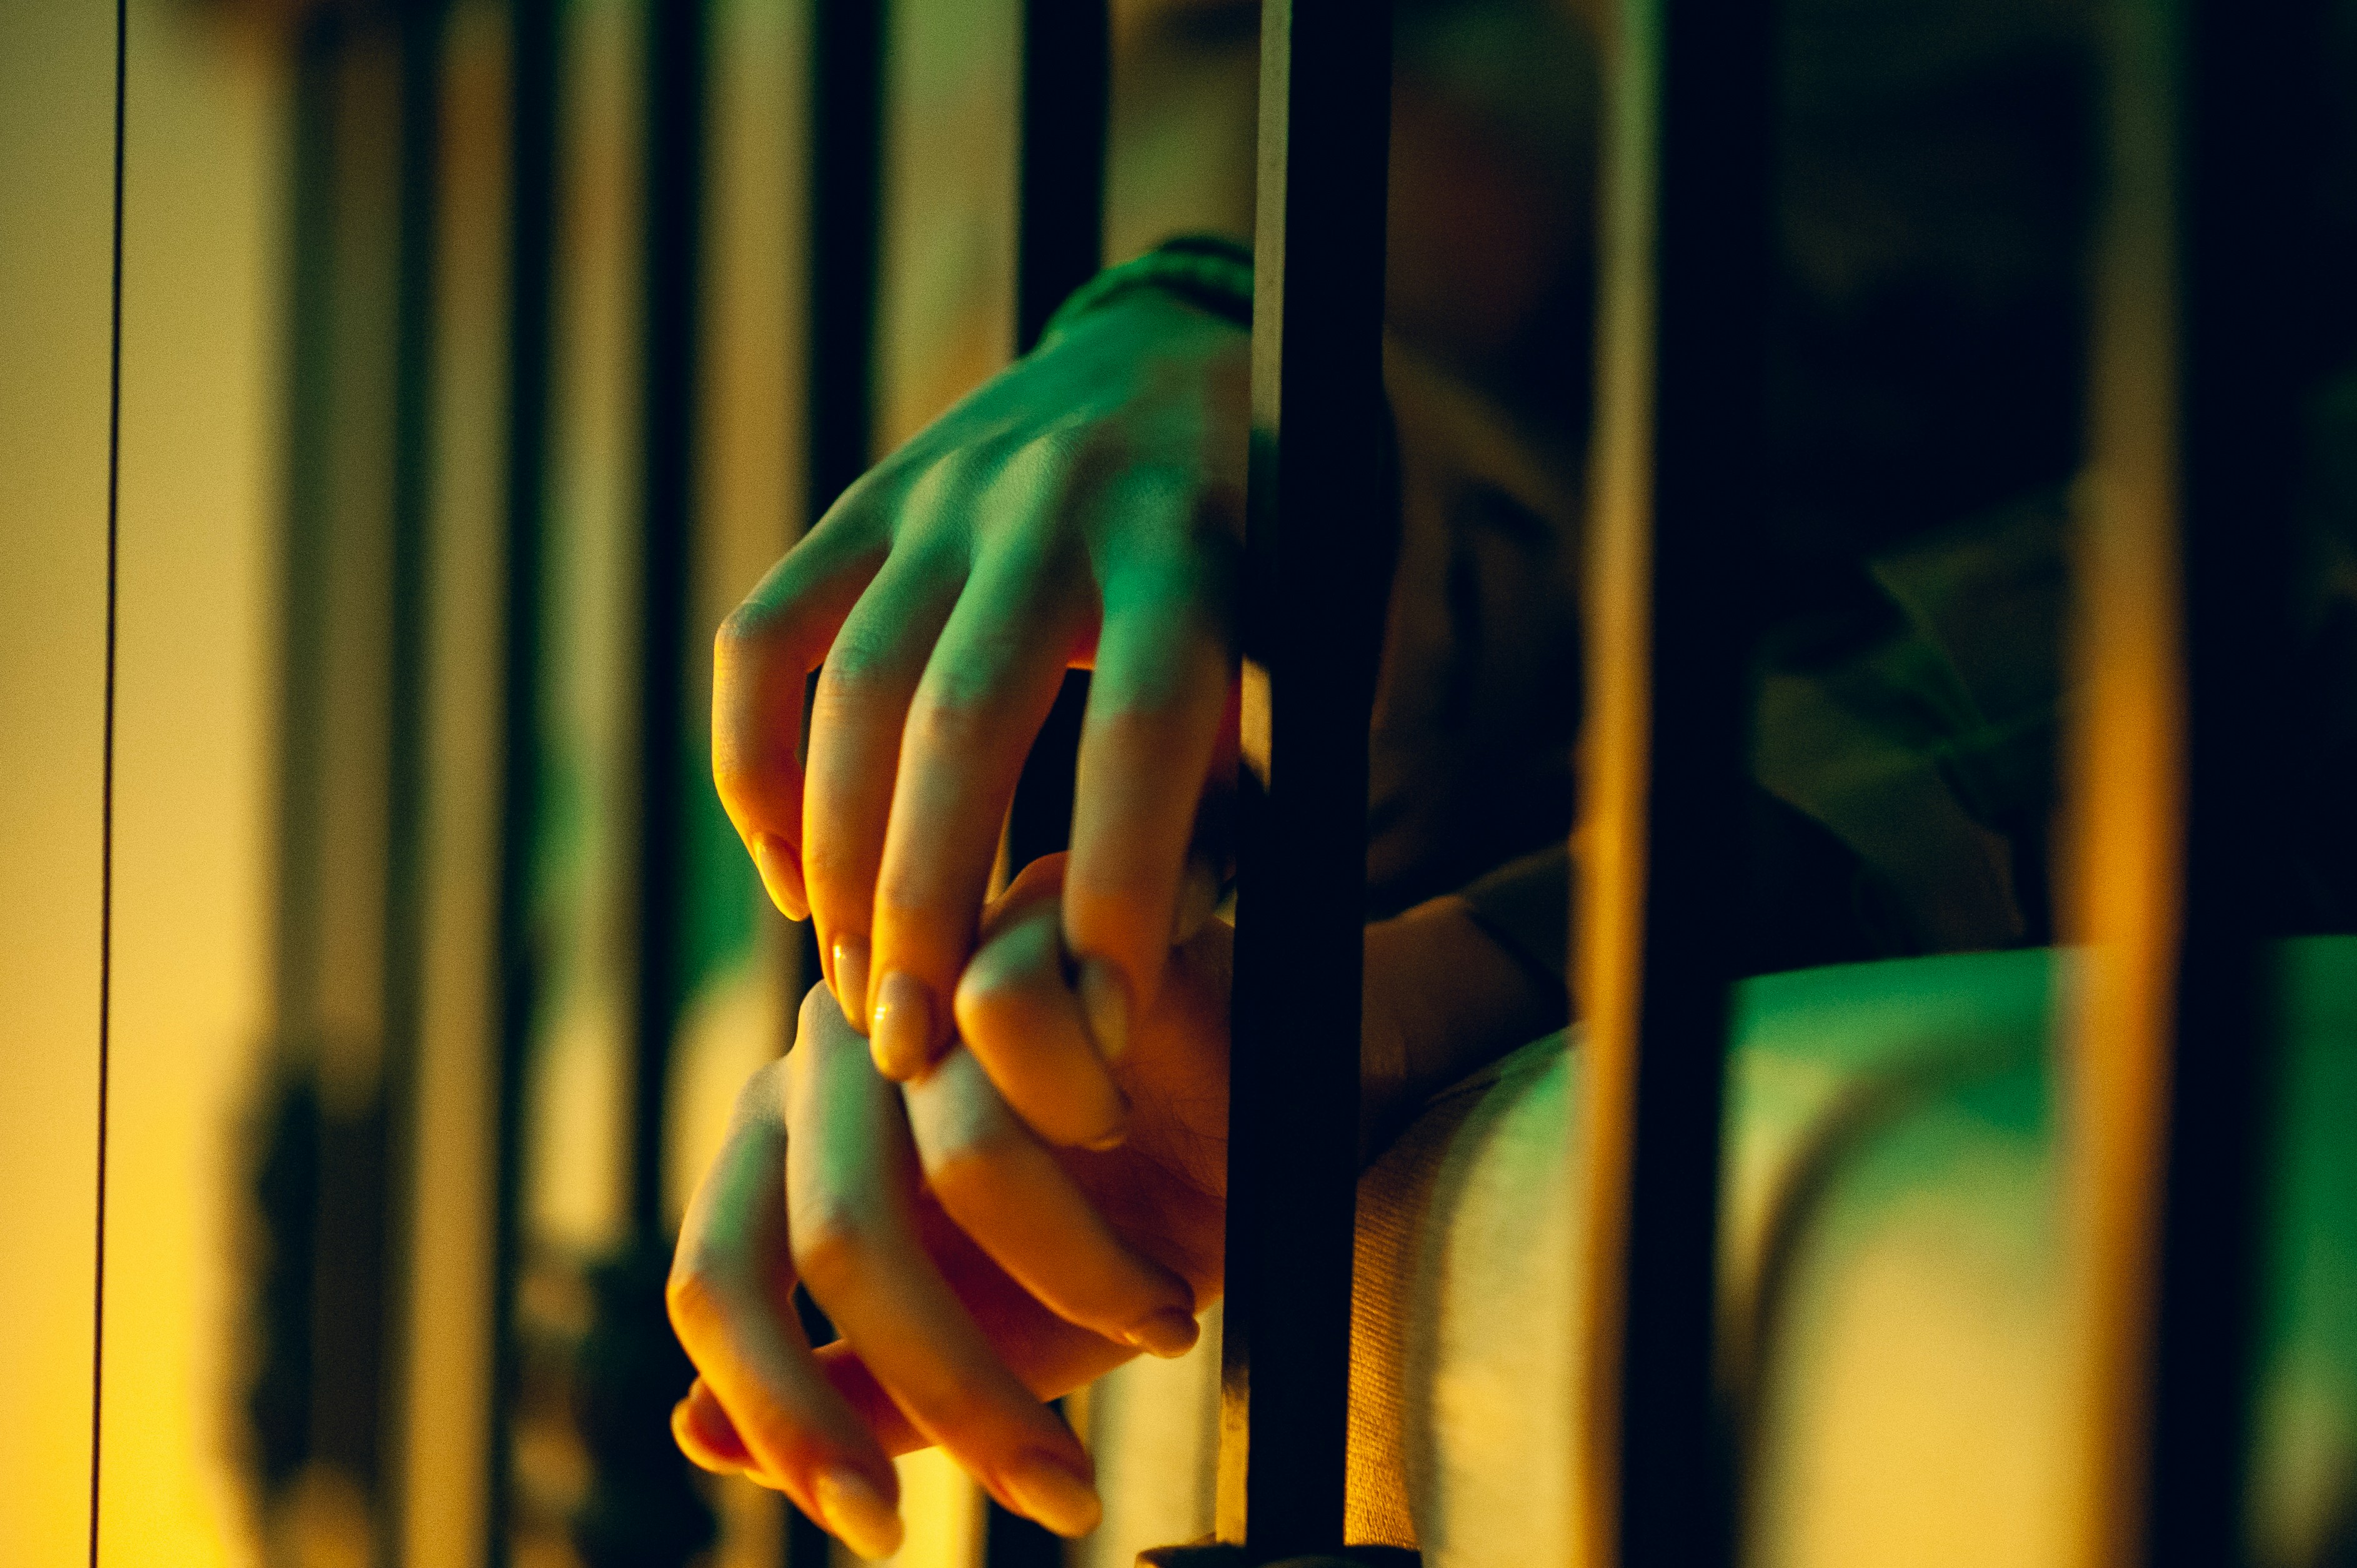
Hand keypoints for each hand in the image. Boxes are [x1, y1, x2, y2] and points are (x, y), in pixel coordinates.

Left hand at [666, 858, 1231, 1556]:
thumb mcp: (986, 1339)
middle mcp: (832, 1052)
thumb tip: (694, 1430)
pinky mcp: (1028, 902)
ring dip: (1083, 1275)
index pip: (716, 1280)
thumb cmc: (1118, 1225)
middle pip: (839, 1233)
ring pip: (959, 1147)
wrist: (1270, 1112)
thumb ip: (852, 1385)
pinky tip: (1141, 1131)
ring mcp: (927, 966)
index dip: (782, 1416)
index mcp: (789, 1148)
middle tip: (1065, 1495)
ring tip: (1168, 1322)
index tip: (881, 1531)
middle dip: (961, 1388)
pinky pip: (1016, 1013)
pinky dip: (1091, 1111)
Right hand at [712, 286, 1248, 1088]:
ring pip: (850, 695)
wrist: (1192, 348)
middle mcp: (1055, 505)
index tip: (1102, 1029)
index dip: (1119, 889)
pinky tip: (789, 878)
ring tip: (859, 998)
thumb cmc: (1286, 537)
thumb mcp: (1328, 631)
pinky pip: (764, 642)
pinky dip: (756, 769)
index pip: (1142, 731)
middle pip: (963, 726)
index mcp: (1194, 542)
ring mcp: (939, 495)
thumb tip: (1175, 958)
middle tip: (913, 1050)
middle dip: (930, 907)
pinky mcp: (861, 502)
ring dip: (839, 865)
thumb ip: (1273, 771)